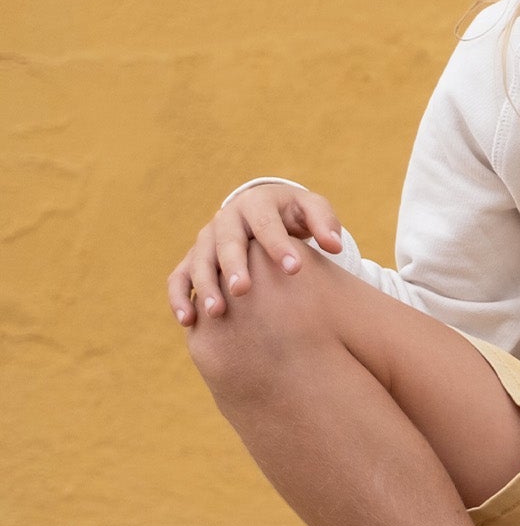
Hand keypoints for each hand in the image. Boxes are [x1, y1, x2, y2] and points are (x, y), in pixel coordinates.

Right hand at [167, 182, 344, 326]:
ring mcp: (206, 240)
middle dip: (234, 265)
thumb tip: (334, 246)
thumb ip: (325, 224)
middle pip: (226, 242)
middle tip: (244, 290)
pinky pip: (179, 277)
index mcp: (256, 204)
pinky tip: (188, 321)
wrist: (264, 214)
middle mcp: (226, 220)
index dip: (278, 245)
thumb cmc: (294, 215)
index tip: (294, 269)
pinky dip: (179, 297)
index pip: (266, 224)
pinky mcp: (192, 260)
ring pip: (199, 261)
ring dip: (205, 285)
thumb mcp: (312, 211)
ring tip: (216, 312)